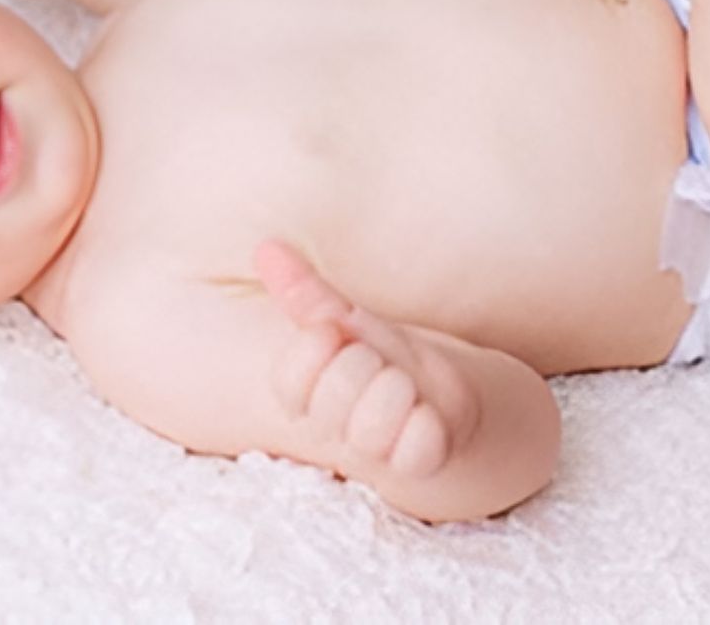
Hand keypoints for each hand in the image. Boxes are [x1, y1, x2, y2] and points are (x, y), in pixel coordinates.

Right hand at [254, 241, 479, 478]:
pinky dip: (427, 423)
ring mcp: (371, 451)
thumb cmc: (383, 355)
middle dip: (369, 361)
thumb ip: (304, 292)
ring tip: (405, 386)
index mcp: (306, 393)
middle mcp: (331, 428)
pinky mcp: (413, 463)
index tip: (337, 333)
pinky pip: (416, 446)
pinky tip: (427, 414)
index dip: (317, 346)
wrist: (442, 391)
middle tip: (380, 362)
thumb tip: (267, 248)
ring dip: (399, 389)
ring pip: (374, 422)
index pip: (289, 378)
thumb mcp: (346, 320)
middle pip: (338, 389)